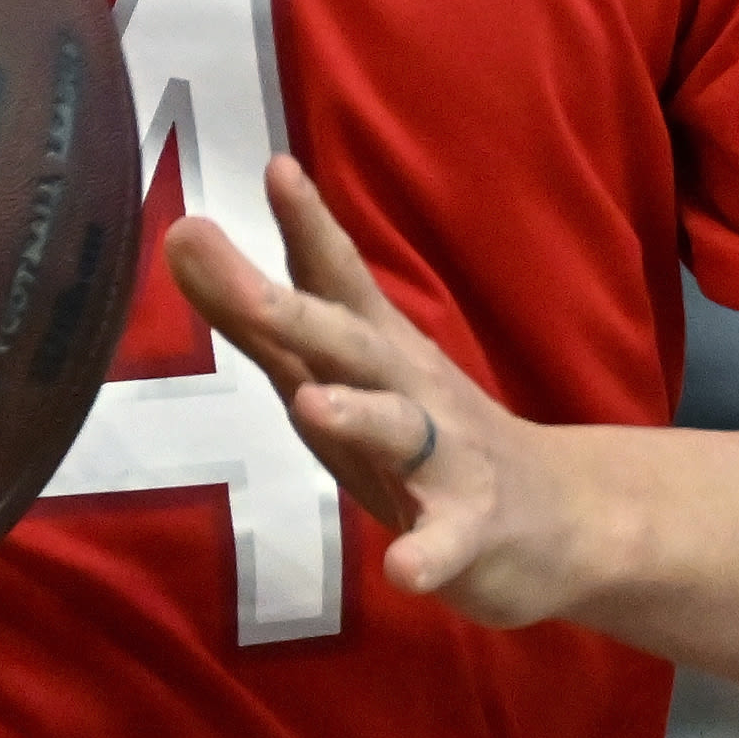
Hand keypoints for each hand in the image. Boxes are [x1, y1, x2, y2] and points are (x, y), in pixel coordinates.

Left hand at [166, 157, 589, 628]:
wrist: (558, 516)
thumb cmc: (422, 431)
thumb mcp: (332, 373)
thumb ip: (255, 315)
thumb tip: (180, 235)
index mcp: (376, 347)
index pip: (337, 277)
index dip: (307, 224)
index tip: (277, 167)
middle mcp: (410, 388)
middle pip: (351, 343)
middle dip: (296, 314)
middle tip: (242, 287)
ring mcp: (447, 458)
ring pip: (400, 431)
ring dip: (357, 414)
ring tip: (312, 404)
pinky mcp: (473, 531)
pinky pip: (449, 543)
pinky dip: (429, 554)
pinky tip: (404, 570)